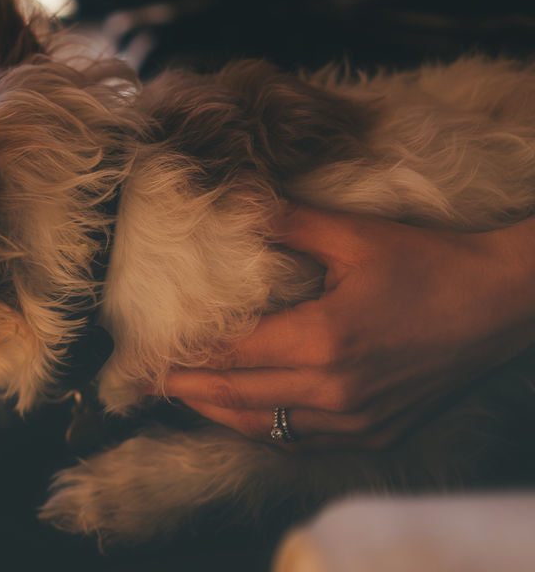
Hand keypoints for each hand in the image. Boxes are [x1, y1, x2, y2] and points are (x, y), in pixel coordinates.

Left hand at [159, 205, 534, 449]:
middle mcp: (335, 390)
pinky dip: (266, 431)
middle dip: (185, 390)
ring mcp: (357, 420)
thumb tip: (232, 201)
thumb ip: (287, 222)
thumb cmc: (430, 263)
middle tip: (144, 384)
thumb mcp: (355, 236)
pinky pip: (304, 442)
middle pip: (238, 397)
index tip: (144, 353)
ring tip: (184, 399)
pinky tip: (245, 415)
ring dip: (219, 415)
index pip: (231, 352)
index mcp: (323, 339)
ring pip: (268, 429)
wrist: (503, 305)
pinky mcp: (377, 434)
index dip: (182, 354)